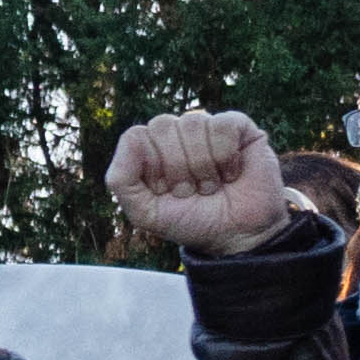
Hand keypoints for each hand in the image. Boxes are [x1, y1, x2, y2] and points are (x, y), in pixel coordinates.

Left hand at [107, 110, 291, 253]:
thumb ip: (121, 179)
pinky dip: (225, 157)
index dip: (152, 168)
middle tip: (190, 190)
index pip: (137, 136)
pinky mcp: (239, 127)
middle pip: (162, 125)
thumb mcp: (144, 212)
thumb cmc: (191, 221)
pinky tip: (231, 173)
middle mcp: (178, 133)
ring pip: (192, 122)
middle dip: (176, 167)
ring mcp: (207, 127)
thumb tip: (133, 137)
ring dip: (202, 166)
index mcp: (153, 148)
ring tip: (211, 186)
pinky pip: (222, 125)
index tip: (166, 191)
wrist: (236, 237)